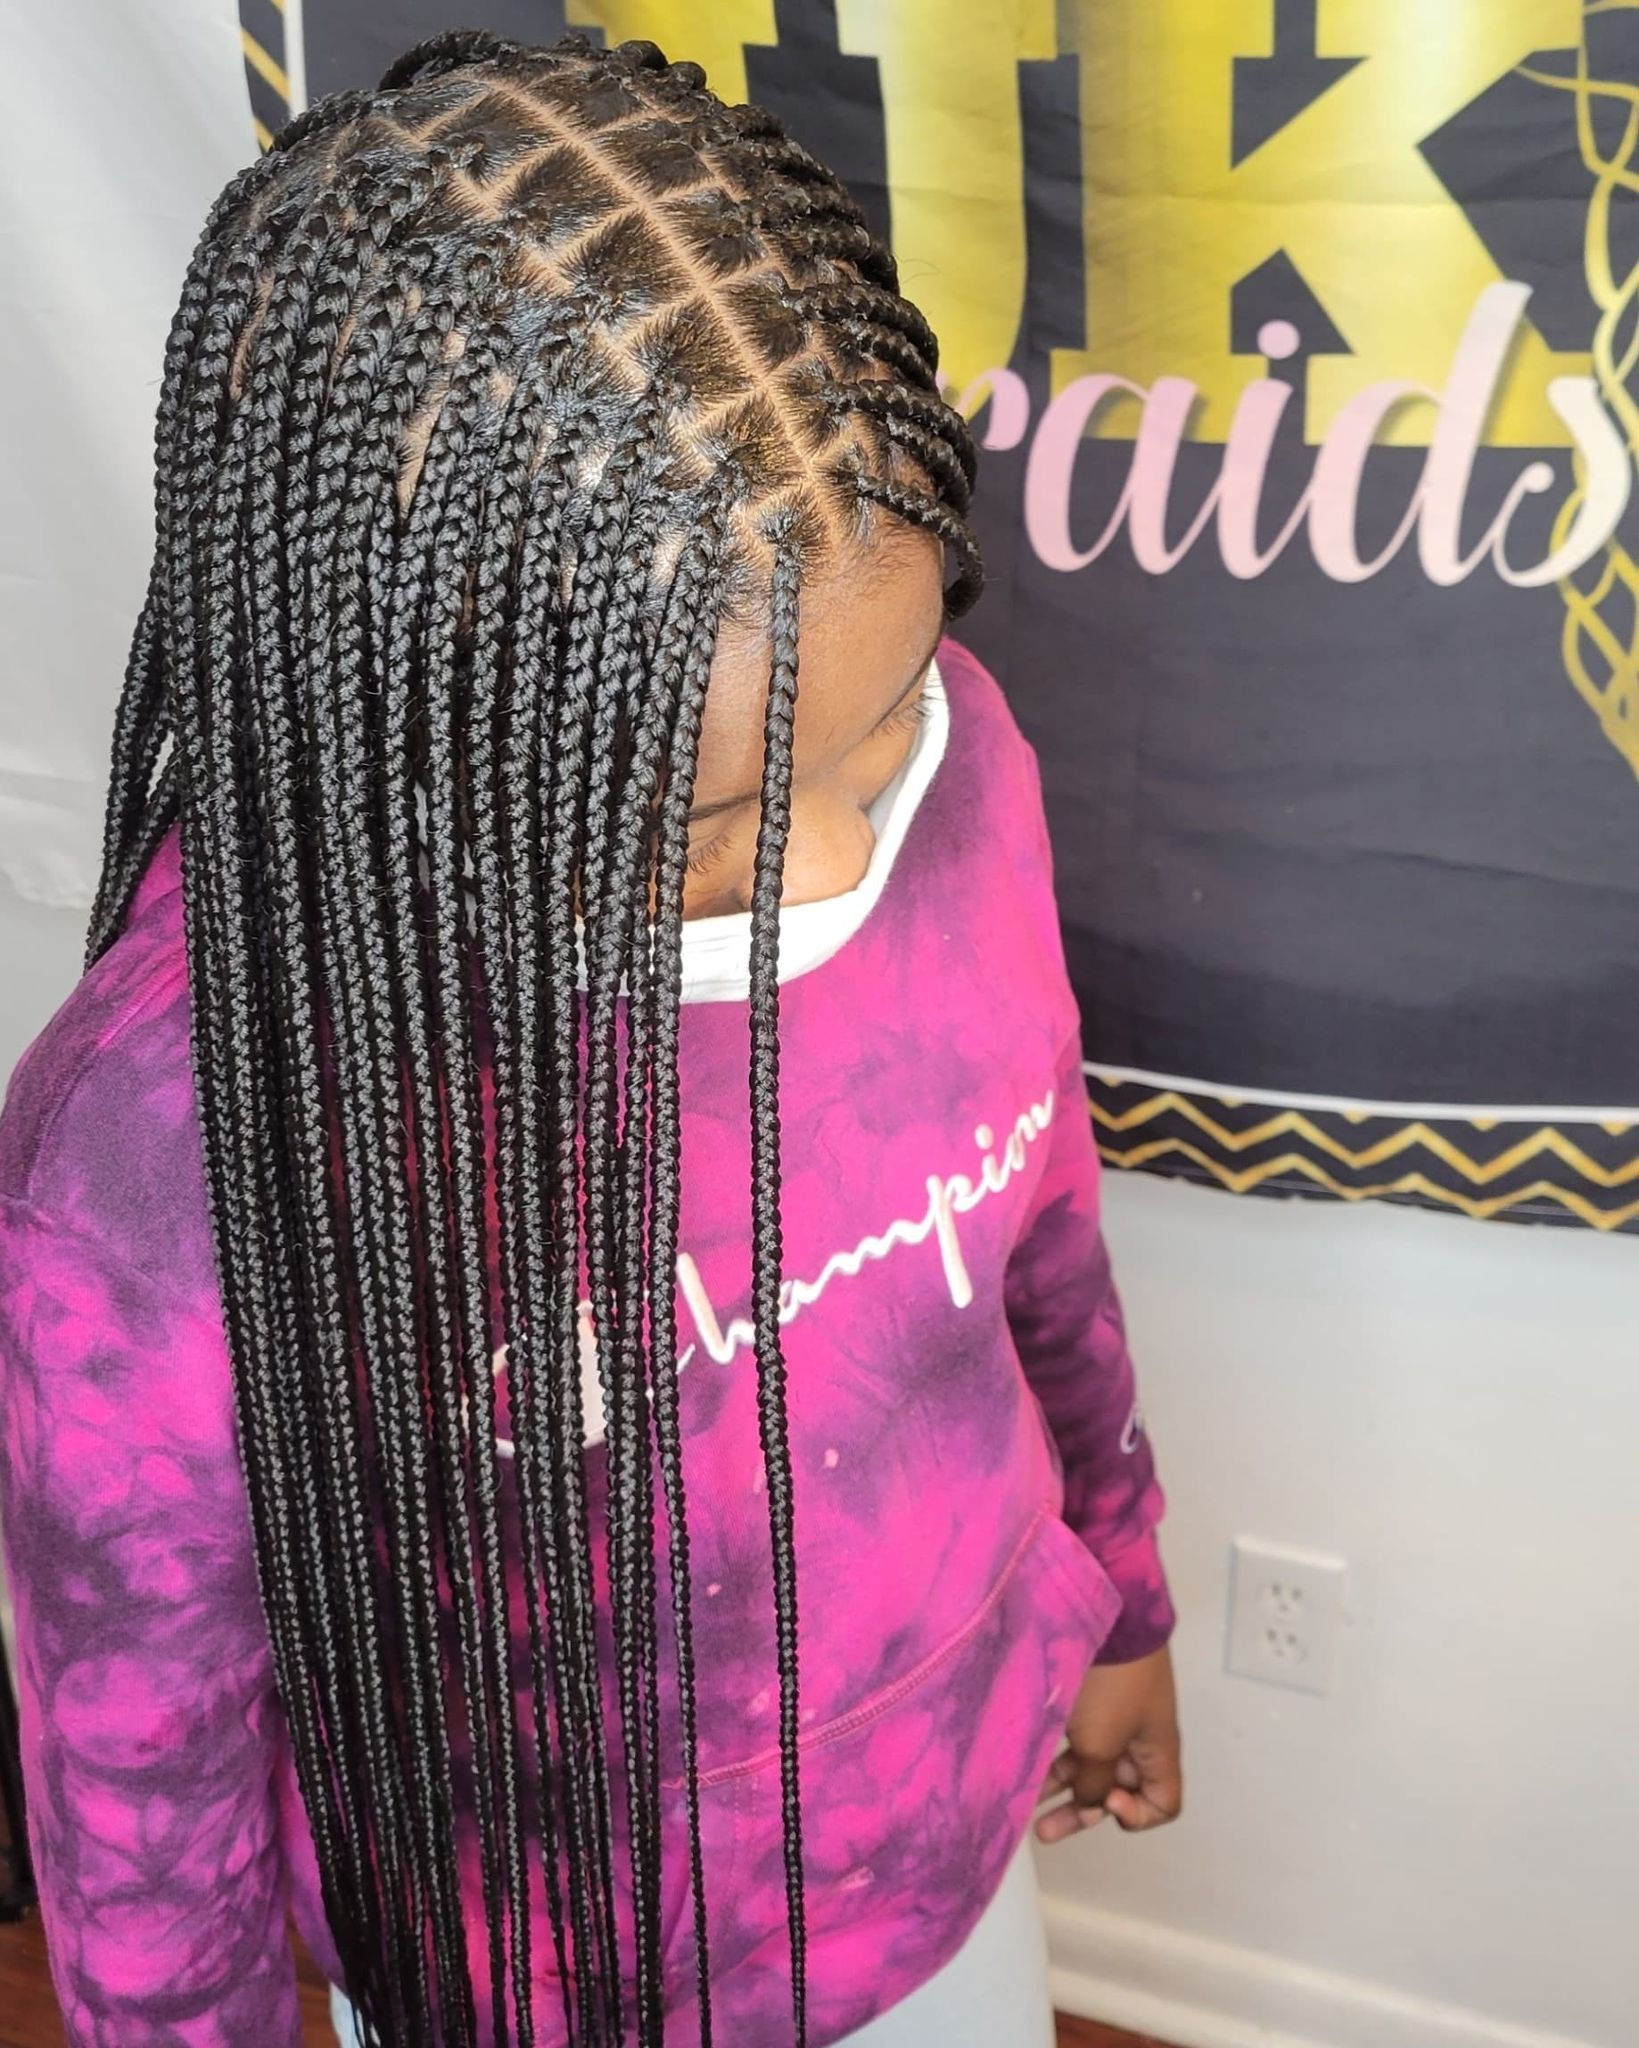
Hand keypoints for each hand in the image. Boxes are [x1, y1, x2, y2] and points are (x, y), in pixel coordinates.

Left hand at [1033, 1645, 1181, 1842]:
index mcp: (1157, 1749)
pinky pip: (1074, 1736)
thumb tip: (1088, 1802)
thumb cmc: (1113, 1678)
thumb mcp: (1102, 1743)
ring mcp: (1112, 1712)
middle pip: (1117, 1788)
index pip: (1163, 1802)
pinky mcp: (1089, 1692)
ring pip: (1089, 1763)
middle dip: (1082, 1810)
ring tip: (1023, 1798)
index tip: (1107, 1802)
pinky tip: (1025, 1762)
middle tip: (1045, 1829)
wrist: (1107, 1608)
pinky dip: (1053, 1752)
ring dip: (1060, 1783)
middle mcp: (1137, 1735)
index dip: (1137, 1815)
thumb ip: (1094, 1783)